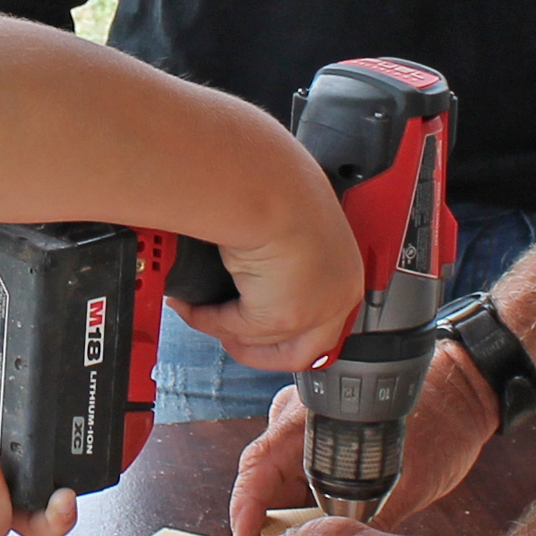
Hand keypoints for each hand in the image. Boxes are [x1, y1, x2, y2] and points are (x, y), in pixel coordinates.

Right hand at [179, 178, 362, 374]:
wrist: (268, 184)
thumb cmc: (277, 184)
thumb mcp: (284, 221)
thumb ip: (276, 249)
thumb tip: (251, 260)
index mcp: (345, 269)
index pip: (324, 316)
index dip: (288, 328)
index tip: (259, 323)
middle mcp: (337, 296)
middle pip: (302, 351)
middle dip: (259, 352)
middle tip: (229, 339)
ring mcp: (314, 310)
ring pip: (265, 345)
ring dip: (227, 333)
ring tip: (200, 314)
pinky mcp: (283, 317)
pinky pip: (236, 328)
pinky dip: (207, 320)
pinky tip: (189, 304)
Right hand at [227, 343, 500, 535]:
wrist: (467, 394)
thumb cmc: (441, 422)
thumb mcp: (409, 481)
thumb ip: (371, 519)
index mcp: (305, 419)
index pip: (255, 470)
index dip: (245, 515)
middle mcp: (295, 423)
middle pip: (262, 483)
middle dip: (265, 528)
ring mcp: (307, 434)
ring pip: (282, 488)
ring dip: (289, 523)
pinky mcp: (324, 447)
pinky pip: (303, 484)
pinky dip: (308, 512)